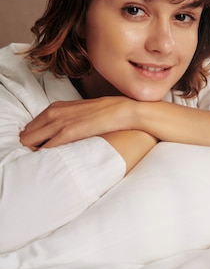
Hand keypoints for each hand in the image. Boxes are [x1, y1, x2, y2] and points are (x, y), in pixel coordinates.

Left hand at [20, 97, 137, 149]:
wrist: (124, 111)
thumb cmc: (107, 113)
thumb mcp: (81, 111)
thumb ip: (67, 119)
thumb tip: (60, 134)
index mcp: (55, 107)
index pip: (30, 127)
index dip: (34, 140)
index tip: (42, 149)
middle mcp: (53, 113)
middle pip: (26, 135)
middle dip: (31, 147)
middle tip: (44, 157)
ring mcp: (59, 122)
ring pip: (29, 142)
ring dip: (36, 153)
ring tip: (49, 160)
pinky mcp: (67, 132)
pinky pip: (45, 148)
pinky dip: (45, 156)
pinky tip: (56, 160)